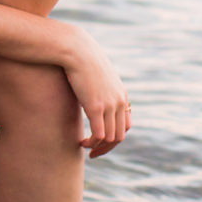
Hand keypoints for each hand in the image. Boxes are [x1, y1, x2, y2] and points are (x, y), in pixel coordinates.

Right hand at [61, 24, 130, 157]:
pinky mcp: (96, 107)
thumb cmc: (80, 59)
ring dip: (98, 147)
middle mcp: (119, 101)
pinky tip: (80, 142)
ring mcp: (109, 105)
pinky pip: (99, 135)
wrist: (76, 49)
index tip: (99, 142)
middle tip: (92, 153)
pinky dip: (92, 143)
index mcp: (121, 95)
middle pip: (120, 135)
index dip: (113, 137)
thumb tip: (89, 92)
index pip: (125, 125)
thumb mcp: (94, 75)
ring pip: (111, 138)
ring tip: (84, 146)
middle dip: (107, 148)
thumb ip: (97, 86)